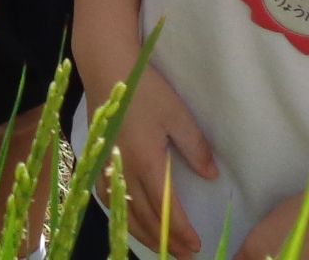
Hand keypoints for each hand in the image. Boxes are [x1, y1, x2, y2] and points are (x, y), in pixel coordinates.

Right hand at [109, 63, 216, 258]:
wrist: (106, 67)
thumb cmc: (145, 88)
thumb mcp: (178, 115)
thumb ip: (195, 148)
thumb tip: (211, 177)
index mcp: (146, 162)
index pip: (167, 209)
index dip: (181, 230)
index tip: (196, 245)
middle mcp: (124, 171)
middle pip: (145, 218)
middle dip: (165, 241)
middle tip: (183, 255)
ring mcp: (107, 167)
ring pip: (124, 213)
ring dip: (143, 234)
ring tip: (161, 246)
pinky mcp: (97, 159)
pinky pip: (108, 199)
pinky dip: (122, 216)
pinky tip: (129, 220)